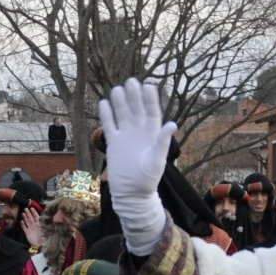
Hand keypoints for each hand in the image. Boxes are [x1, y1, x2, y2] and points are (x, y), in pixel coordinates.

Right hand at [19, 202, 44, 248]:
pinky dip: (22, 225)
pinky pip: (24, 228)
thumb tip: (52, 220)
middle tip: (26, 208)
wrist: (40, 246)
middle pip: (31, 218)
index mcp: (39, 225)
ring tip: (23, 213)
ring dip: (25, 217)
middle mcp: (35, 226)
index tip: (32, 208)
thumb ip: (48, 226)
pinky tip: (21, 221)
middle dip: (28, 213)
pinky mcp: (27, 233)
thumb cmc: (44, 239)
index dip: (34, 212)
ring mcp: (30, 229)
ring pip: (27, 222)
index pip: (36, 217)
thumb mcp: (48, 232)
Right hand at [96, 80, 175, 254]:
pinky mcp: (113, 143)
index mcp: (152, 133)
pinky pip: (109, 125)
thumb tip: (172, 124)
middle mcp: (139, 131)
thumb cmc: (148, 178)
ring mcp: (125, 136)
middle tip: (131, 81)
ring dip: (120, 102)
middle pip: (136, 109)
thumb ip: (163, 141)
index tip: (148, 85)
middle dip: (134, 95)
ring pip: (122, 114)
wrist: (131, 193)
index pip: (152, 111)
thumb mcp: (158, 159)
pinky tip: (103, 103)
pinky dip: (106, 115)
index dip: (150, 99)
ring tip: (117, 89)